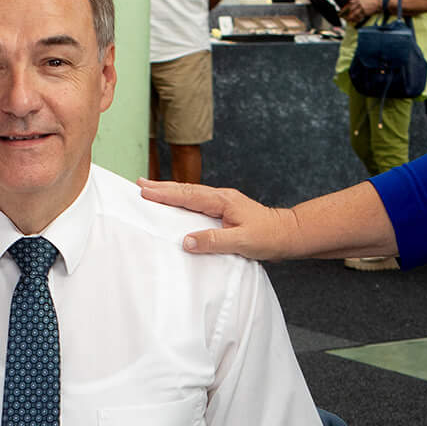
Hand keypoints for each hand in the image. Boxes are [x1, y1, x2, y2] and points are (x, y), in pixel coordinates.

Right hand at [136, 180, 299, 258]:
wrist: (288, 234)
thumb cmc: (269, 237)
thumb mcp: (242, 242)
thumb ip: (214, 241)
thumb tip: (187, 241)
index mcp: (223, 201)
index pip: (188, 196)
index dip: (165, 194)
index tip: (144, 191)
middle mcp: (221, 197)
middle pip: (185, 190)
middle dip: (161, 187)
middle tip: (138, 183)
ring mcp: (223, 202)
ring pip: (190, 194)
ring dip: (169, 191)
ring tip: (150, 189)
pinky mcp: (224, 210)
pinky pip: (197, 201)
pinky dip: (181, 199)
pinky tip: (175, 202)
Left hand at [341, 0, 371, 23]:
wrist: (379, 2)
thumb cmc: (373, 0)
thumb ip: (358, 1)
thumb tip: (352, 5)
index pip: (349, 3)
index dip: (345, 8)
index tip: (342, 11)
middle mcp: (359, 3)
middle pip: (351, 9)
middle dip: (347, 13)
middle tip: (345, 17)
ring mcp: (362, 8)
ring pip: (354, 14)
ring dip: (351, 17)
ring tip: (350, 20)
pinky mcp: (365, 12)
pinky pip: (360, 17)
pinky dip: (357, 19)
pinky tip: (356, 21)